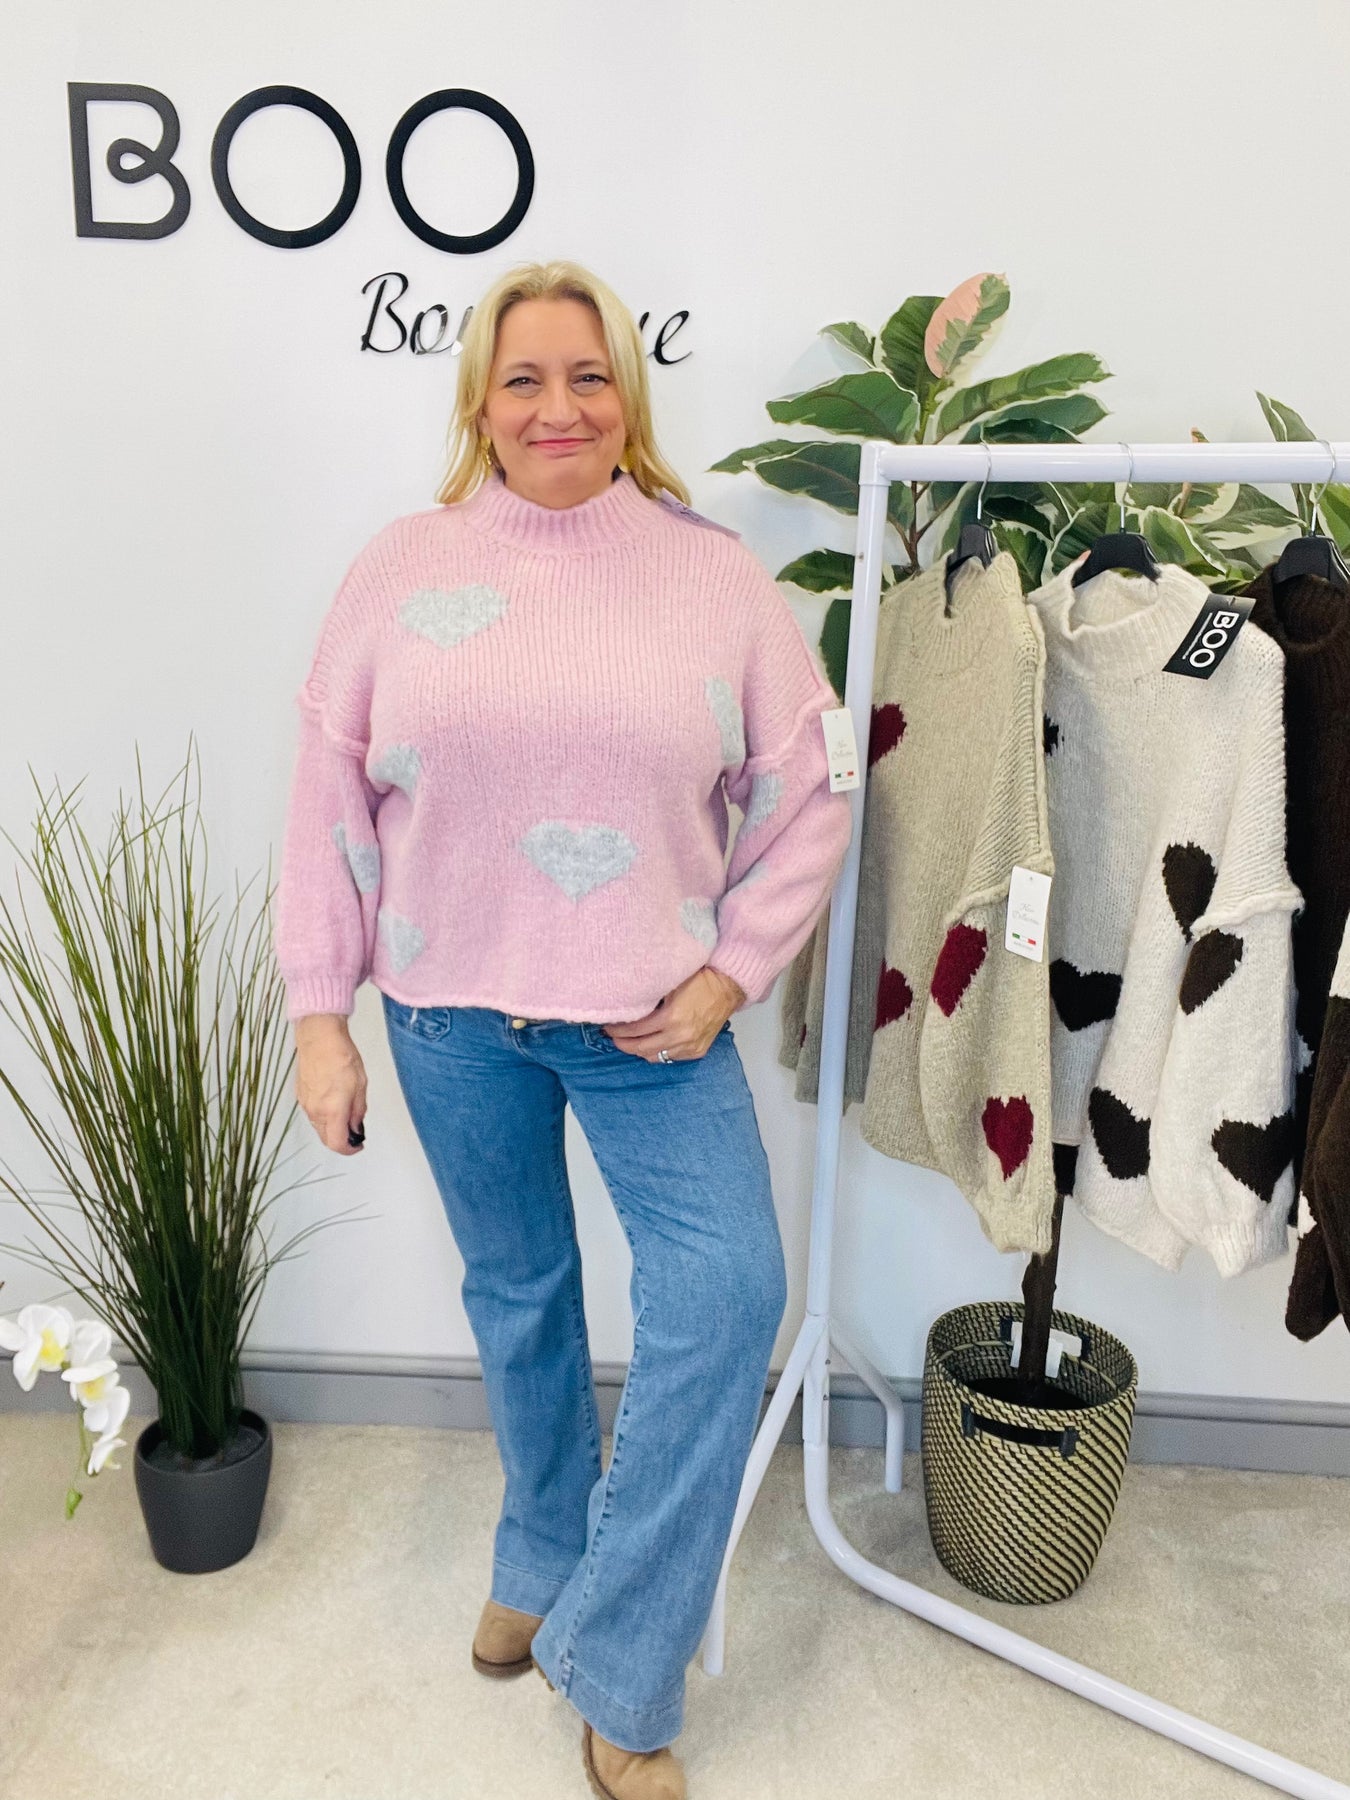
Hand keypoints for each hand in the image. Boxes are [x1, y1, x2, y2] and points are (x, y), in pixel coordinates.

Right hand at [294, 1015, 367, 1153]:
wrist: (319, 1037)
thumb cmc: (341, 1056)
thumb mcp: (360, 1085)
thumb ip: (358, 1111)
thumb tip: (356, 1126)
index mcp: (332, 1110)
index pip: (337, 1143)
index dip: (349, 1149)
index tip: (358, 1145)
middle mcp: (315, 1111)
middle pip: (326, 1138)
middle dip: (341, 1140)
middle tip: (354, 1132)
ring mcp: (305, 1103)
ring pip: (318, 1126)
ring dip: (331, 1127)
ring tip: (346, 1113)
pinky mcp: (300, 1095)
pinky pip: (312, 1113)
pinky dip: (323, 1116)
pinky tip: (333, 1103)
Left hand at [602, 967, 746, 1061]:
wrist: (727, 988)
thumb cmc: (699, 980)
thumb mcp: (670, 982)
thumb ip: (650, 996)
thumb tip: (626, 1002)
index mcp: (671, 1018)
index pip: (635, 1030)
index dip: (618, 1030)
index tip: (608, 1026)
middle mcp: (680, 1036)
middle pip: (641, 1048)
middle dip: (623, 1044)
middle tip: (612, 1037)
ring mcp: (689, 1046)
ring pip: (655, 1057)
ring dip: (639, 1050)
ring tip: (629, 1041)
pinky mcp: (697, 1051)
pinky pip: (670, 1058)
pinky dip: (657, 1052)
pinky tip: (651, 1044)